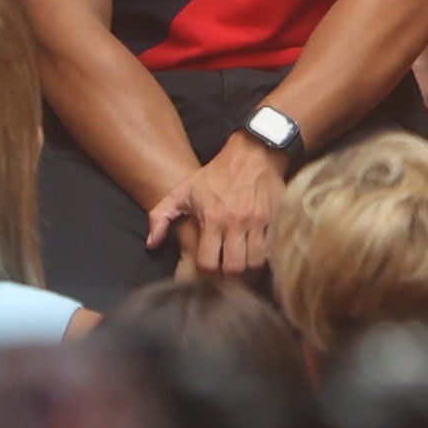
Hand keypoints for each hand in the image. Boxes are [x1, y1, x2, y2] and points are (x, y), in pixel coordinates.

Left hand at [149, 134, 291, 278]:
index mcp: (212, 219)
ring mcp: (259, 221)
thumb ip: (160, 217)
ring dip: (248, 267)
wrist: (254, 152)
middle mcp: (236, 223)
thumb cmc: (216, 173)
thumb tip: (151, 244)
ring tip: (242, 265)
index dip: (206, 272)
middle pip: (234, 267)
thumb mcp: (182, 191)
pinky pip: (273, 247)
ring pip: (256, 261)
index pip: (208, 262)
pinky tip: (258, 253)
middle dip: (228, 275)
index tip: (207, 270)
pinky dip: (266, 255)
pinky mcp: (276, 217)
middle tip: (226, 272)